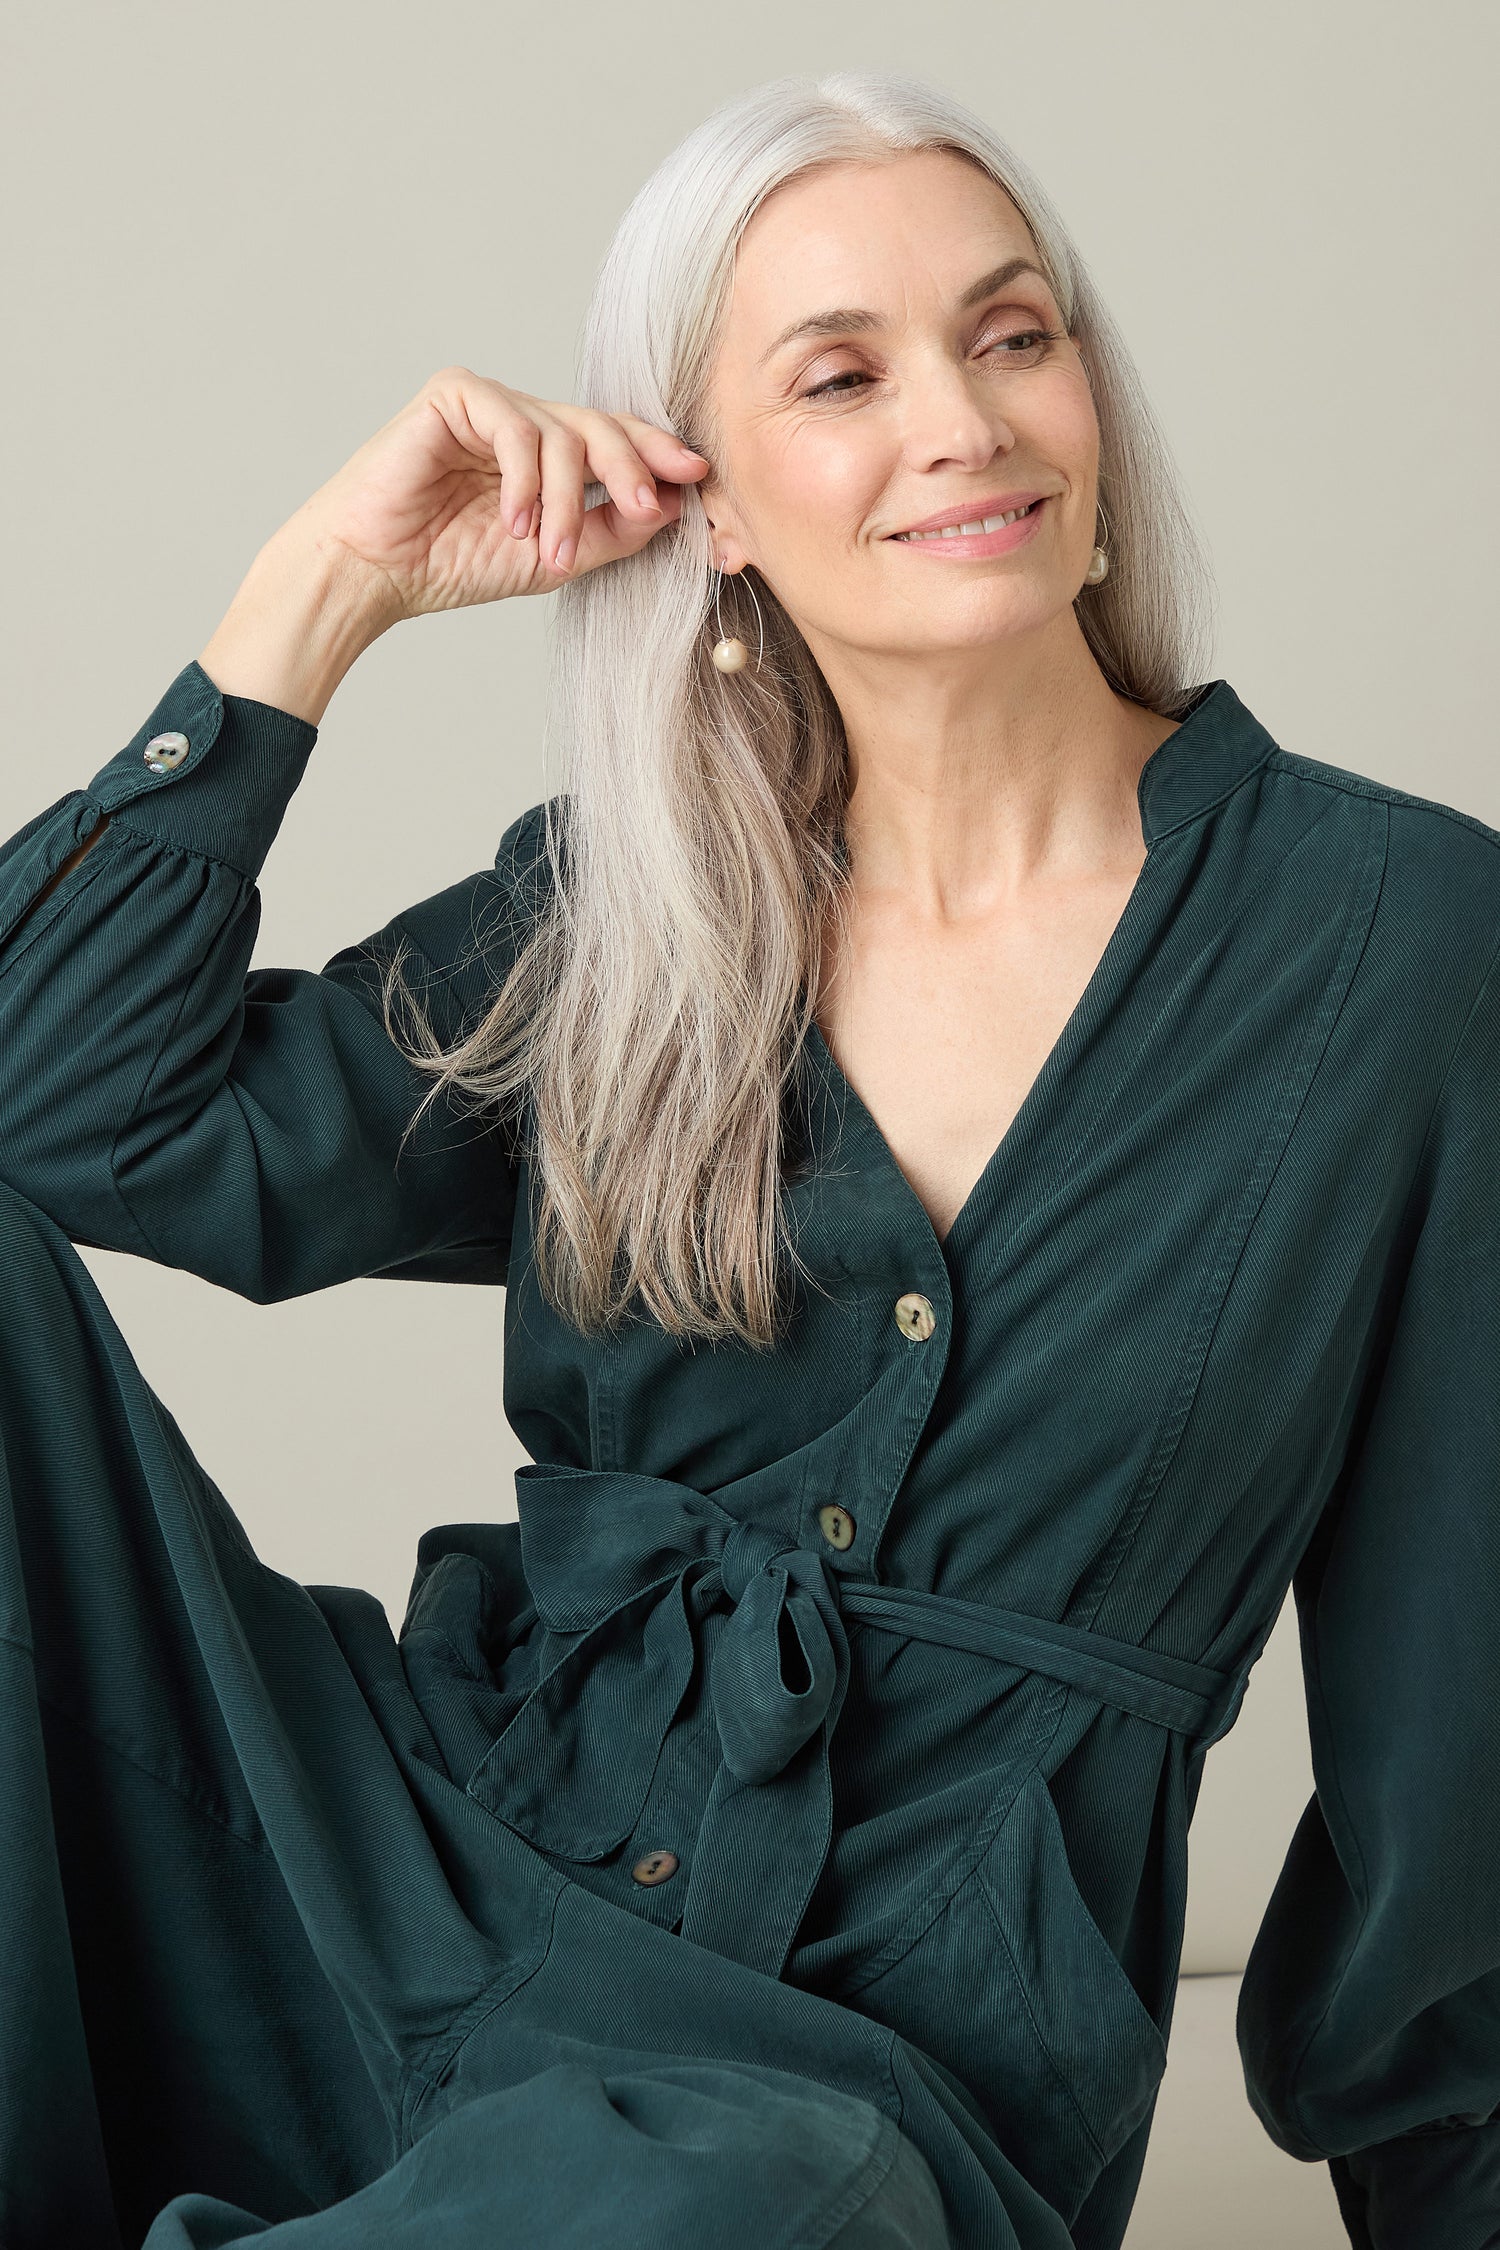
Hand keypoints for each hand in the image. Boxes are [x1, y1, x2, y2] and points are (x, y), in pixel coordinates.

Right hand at [284, 365, 710, 626]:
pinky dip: (525, 481)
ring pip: (562, 434)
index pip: (615, 441)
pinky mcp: (455, 396)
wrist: (375, 571)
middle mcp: (523, 422)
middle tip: (649, 510)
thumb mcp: (553, 558)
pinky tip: (514, 522)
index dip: (658, 455)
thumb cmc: (451, 565)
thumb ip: (612, 532)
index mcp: (548, 456)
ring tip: (550, 551)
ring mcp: (489, 403)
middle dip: (631, 470)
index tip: (699, 477)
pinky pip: (515, 428)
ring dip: (568, 500)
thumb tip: (675, 506)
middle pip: (600, 427)